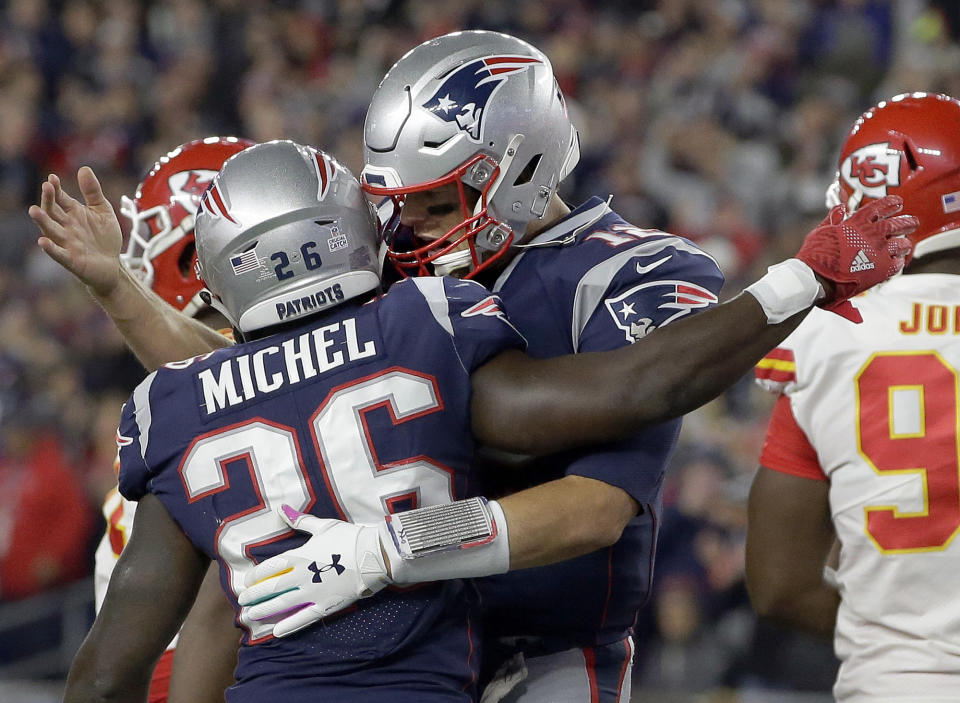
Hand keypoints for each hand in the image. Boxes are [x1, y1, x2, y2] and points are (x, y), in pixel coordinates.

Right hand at [27, 167, 124, 297]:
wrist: (113, 265)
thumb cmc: (104, 237)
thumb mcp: (102, 211)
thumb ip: (93, 192)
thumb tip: (84, 168)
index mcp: (73, 213)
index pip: (60, 199)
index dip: (56, 189)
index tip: (53, 178)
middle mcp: (66, 227)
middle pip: (52, 212)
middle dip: (48, 200)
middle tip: (46, 187)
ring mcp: (67, 243)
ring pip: (51, 230)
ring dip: (42, 221)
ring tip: (34, 210)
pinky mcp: (71, 260)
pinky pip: (58, 254)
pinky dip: (51, 249)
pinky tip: (43, 241)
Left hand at [237, 505, 389, 637]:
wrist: (375, 555)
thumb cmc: (349, 537)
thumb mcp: (324, 526)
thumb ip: (300, 520)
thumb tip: (282, 509)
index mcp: (300, 555)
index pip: (269, 568)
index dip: (255, 576)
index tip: (246, 581)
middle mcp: (302, 576)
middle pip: (271, 588)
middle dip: (254, 595)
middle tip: (241, 602)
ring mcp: (313, 593)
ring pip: (282, 605)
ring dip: (264, 611)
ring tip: (250, 616)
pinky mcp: (326, 606)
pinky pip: (303, 618)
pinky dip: (289, 626)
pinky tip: (276, 632)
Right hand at [796, 195, 915, 321]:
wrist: (817, 277)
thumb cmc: (815, 255)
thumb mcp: (821, 231)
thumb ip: (833, 219)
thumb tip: (840, 208)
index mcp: (856, 222)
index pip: (879, 207)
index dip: (891, 203)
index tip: (898, 202)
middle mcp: (871, 234)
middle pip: (897, 224)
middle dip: (907, 222)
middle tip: (913, 222)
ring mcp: (879, 251)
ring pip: (902, 244)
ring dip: (905, 243)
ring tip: (906, 244)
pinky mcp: (882, 269)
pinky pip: (898, 263)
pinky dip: (898, 262)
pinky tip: (896, 262)